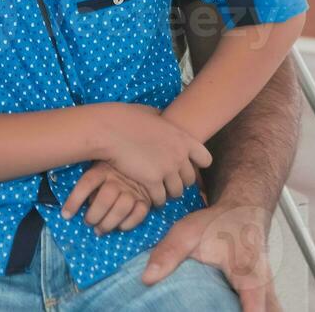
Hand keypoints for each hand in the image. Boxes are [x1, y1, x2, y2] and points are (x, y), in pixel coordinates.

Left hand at [61, 162, 150, 234]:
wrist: (138, 166)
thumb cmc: (110, 173)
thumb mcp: (97, 171)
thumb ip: (89, 187)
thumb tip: (75, 210)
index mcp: (103, 169)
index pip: (87, 183)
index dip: (74, 201)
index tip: (66, 215)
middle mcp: (118, 178)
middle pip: (106, 198)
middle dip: (94, 215)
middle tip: (88, 223)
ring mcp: (133, 188)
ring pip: (122, 207)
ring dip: (109, 223)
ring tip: (100, 230)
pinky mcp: (145, 199)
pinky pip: (139, 213)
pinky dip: (129, 224)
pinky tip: (120, 227)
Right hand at [96, 104, 211, 206]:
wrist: (110, 130)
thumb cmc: (126, 119)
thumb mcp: (152, 114)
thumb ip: (163, 122)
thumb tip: (163, 118)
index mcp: (183, 138)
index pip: (205, 158)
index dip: (196, 165)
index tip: (186, 166)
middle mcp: (179, 155)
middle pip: (189, 179)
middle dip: (179, 180)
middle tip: (168, 181)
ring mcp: (167, 169)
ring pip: (176, 192)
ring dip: (168, 192)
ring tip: (159, 191)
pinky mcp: (152, 181)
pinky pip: (160, 198)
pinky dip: (155, 199)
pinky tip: (148, 195)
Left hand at [143, 203, 278, 311]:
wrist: (243, 211)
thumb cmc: (219, 222)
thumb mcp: (189, 231)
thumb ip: (169, 253)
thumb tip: (147, 278)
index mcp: (245, 267)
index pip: (254, 295)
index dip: (252, 310)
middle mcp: (263, 282)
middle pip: (270, 309)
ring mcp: (268, 290)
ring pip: (273, 309)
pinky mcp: (266, 294)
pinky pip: (269, 308)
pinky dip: (256, 311)